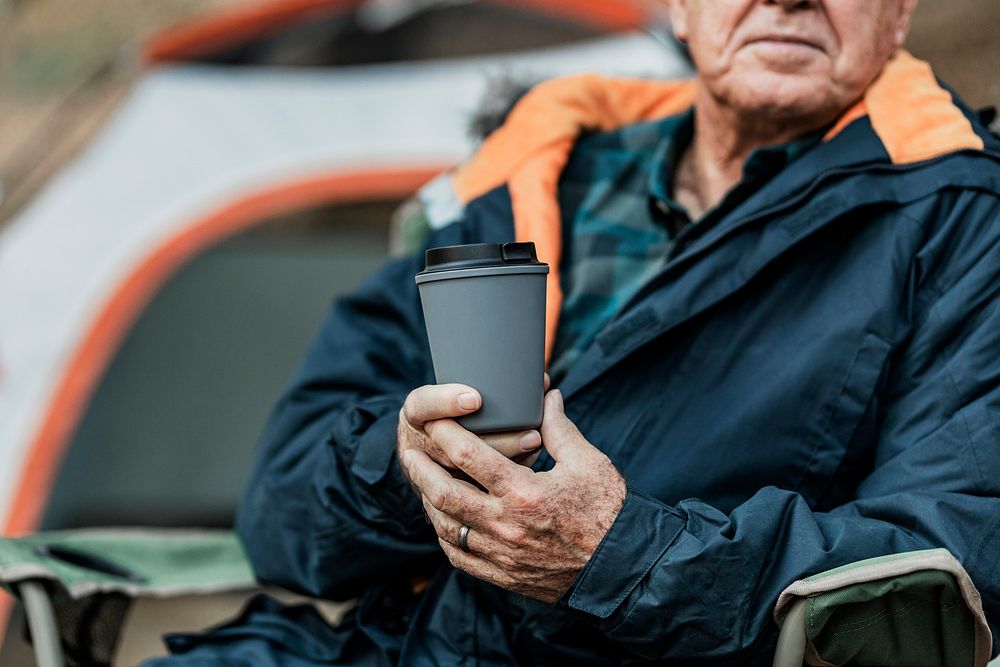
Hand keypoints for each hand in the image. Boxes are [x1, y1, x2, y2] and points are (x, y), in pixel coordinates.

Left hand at [399, 389, 626, 603]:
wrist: (621, 569)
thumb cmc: (608, 511)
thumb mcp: (588, 462)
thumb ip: (559, 428)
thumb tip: (547, 397)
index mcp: (524, 492)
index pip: (470, 456)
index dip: (446, 432)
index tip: (435, 418)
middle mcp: (506, 525)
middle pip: (444, 493)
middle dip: (421, 469)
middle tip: (410, 451)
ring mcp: (501, 554)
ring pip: (446, 526)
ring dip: (429, 501)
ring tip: (423, 482)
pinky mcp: (503, 574)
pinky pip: (459, 556)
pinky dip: (445, 536)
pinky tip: (443, 520)